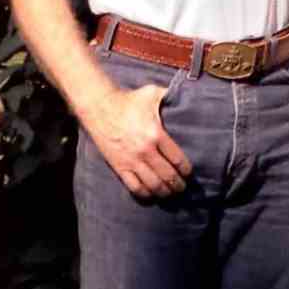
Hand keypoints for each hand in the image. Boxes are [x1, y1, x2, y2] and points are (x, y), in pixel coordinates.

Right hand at [82, 83, 191, 198]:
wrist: (99, 107)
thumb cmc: (128, 100)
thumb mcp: (152, 94)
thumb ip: (170, 97)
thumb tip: (186, 95)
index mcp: (156, 134)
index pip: (178, 160)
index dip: (186, 170)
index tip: (188, 173)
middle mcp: (145, 151)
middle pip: (168, 176)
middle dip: (178, 185)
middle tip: (182, 187)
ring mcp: (131, 160)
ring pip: (153, 185)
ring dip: (164, 192)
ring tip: (170, 193)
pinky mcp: (119, 166)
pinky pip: (135, 187)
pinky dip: (145, 194)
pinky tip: (151, 194)